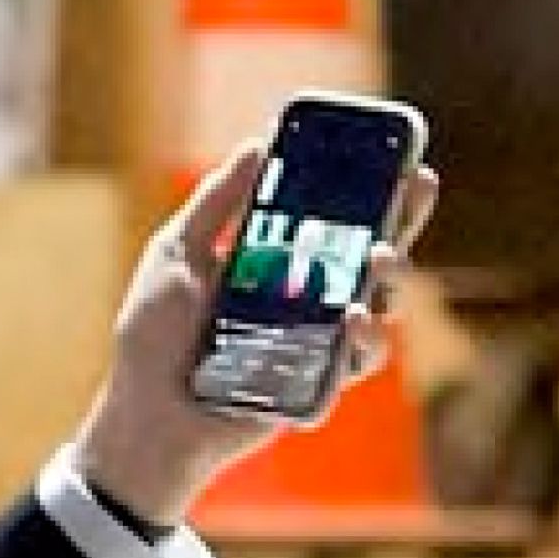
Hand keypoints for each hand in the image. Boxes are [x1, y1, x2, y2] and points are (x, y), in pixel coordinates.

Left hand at [66, 141, 435, 526]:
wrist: (144, 414)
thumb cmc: (153, 339)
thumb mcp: (176, 255)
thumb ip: (217, 204)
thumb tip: (258, 143)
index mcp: (279, 264)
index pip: (337, 221)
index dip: (376, 191)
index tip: (403, 159)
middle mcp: (306, 303)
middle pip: (372, 259)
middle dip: (403, 222)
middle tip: (414, 190)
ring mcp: (315, 347)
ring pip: (378, 310)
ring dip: (390, 279)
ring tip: (379, 258)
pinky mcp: (314, 389)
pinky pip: (353, 365)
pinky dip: (362, 342)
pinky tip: (353, 320)